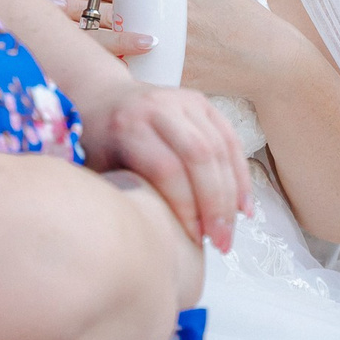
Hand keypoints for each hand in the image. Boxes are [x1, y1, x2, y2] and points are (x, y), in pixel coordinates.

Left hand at [58, 0, 295, 102]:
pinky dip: (110, 72)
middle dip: (72, 13)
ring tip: (54, 38)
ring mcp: (164, 54)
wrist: (267, 60)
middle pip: (107, 19)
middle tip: (42, 8)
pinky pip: (133, 76)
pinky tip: (86, 73)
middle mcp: (160, 25)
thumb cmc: (241, 18)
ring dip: (82, 42)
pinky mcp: (170, 80)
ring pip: (112, 49)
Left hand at [67, 76, 249, 252]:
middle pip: (200, 157)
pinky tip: (243, 208)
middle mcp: (159, 107)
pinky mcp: (202, 103)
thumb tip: (151, 237)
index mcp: (128, 124)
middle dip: (215, 205)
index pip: (167, 169)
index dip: (185, 208)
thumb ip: (124, 193)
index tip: (192, 240)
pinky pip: (230, 140)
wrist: (101, 97)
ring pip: (220, 149)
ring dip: (231, 196)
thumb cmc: (96, 142)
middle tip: (219, 243)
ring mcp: (184, 100)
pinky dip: (240, 176)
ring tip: (228, 232)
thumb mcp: (97, 167)